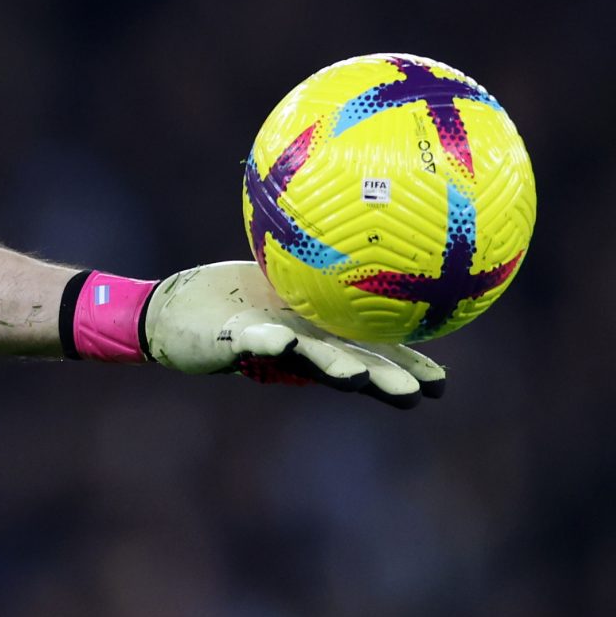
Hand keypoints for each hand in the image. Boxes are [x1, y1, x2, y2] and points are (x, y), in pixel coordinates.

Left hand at [143, 260, 446, 407]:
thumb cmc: (232, 293)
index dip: (406, 368)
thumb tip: (369, 223)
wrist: (173, 310)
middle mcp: (300, 345)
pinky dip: (267, 338)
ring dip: (332, 368)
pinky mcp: (231, 339)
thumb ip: (324, 263)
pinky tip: (283, 338)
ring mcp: (267, 344)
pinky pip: (252, 338)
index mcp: (320, 332)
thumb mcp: (286, 272)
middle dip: (382, 379)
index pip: (372, 352)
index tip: (442, 385)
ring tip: (356, 377)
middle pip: (349, 364)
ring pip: (307, 359)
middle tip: (415, 393)